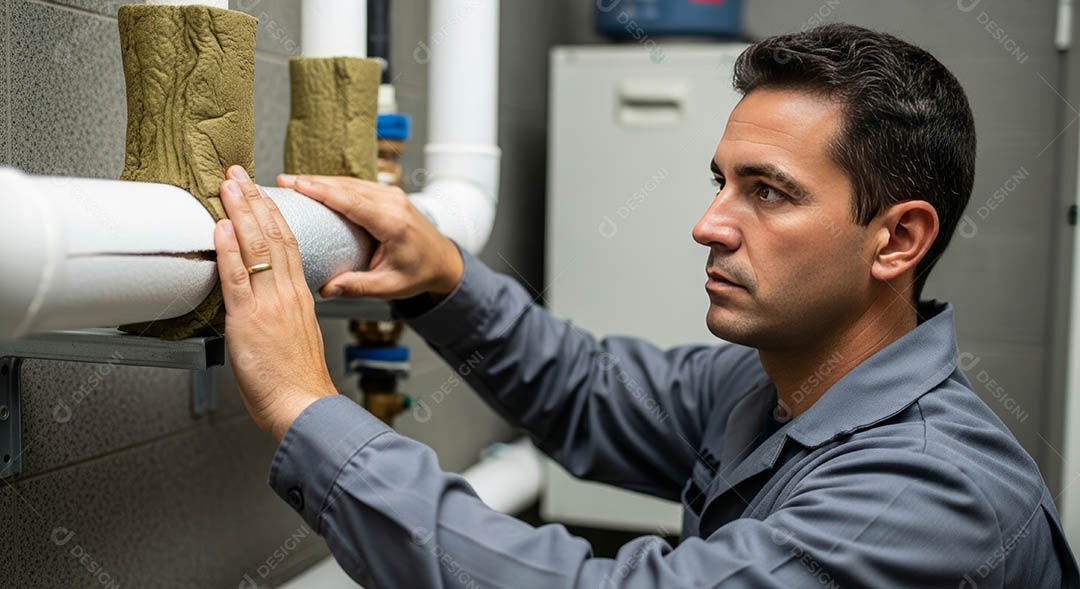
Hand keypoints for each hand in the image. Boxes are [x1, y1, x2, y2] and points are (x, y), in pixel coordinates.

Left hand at [214, 165, 337, 440]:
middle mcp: (287, 293)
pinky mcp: (250, 320)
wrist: (304, 404)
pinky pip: (238, 278)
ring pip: (257, 248)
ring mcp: (270, 304)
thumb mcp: (296, 335)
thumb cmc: (297, 380)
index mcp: (299, 295)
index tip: (259, 191)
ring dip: (241, 213)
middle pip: (273, 236)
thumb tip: (262, 298)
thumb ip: (282, 312)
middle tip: (238, 174)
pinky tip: (223, 227)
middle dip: (254, 201)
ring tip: (229, 186)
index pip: (287, 243)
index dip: (272, 213)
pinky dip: (229, 250)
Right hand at [277, 174, 463, 299]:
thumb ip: (358, 287)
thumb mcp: (390, 286)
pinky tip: (314, 187)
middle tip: (283, 181)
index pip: (353, 202)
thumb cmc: (419, 273)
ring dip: (321, 181)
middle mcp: (393, 203)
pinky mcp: (387, 194)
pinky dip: (334, 185)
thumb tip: (326, 289)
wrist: (442, 260)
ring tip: (291, 182)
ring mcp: (391, 195)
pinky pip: (357, 185)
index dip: (323, 191)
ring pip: (350, 182)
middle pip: (347, 186)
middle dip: (313, 182)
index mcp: (394, 223)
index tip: (298, 185)